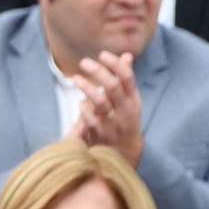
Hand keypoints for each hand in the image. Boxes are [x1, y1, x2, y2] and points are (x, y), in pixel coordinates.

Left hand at [68, 51, 143, 166]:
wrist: (125, 154)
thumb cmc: (124, 121)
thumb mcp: (129, 101)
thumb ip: (125, 80)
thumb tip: (127, 55)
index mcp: (133, 101)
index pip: (127, 78)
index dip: (115, 64)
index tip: (102, 54)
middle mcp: (126, 111)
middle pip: (113, 87)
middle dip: (98, 72)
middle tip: (84, 62)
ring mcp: (113, 124)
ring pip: (101, 102)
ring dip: (87, 88)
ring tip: (75, 78)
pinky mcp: (101, 136)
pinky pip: (91, 120)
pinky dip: (85, 109)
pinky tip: (80, 104)